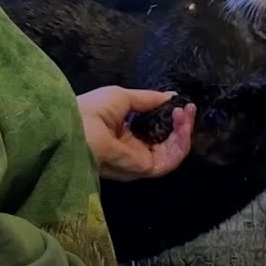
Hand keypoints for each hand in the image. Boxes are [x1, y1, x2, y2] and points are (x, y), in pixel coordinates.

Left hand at [77, 87, 195, 181]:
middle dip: (182, 125)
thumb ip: (149, 100)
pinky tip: (181, 122)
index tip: (181, 103)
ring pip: (173, 151)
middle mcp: (135, 152)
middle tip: (188, 108)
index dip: (171, 119)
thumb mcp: (123, 97)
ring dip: (184, 132)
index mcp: (126, 136)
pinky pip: (171, 158)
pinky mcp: (145, 169)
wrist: (76, 126)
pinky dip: (181, 141)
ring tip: (185, 112)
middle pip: (168, 144)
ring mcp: (140, 162)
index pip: (157, 132)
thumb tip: (172, 97)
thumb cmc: (93, 109)